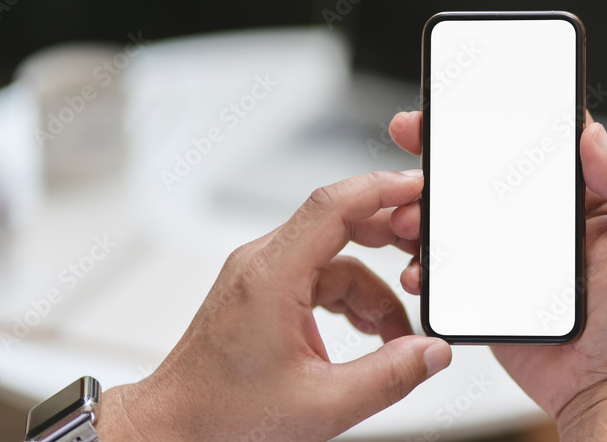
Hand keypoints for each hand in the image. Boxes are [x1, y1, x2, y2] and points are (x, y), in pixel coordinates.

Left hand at [96, 171, 452, 440]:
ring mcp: (259, 276)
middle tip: (425, 263)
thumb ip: (389, 377)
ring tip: (395, 338)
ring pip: (335, 260)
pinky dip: (350, 300)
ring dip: (373, 291)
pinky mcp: (262, 293)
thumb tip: (431, 352)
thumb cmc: (222, 415)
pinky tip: (366, 333)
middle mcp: (261, 265)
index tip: (419, 189)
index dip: (382, 189)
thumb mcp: (322, 405)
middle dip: (390, 241)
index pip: (333, 206)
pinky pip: (319, 278)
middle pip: (339, 223)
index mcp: (270, 276)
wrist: (175, 429)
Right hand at [389, 111, 606, 439]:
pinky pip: (448, 262)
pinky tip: (419, 264)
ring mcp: (512, 251)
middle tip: (415, 137)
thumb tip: (594, 136)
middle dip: (445, 149)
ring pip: (458, 212)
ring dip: (425, 204)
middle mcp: (545, 220)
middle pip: (486, 168)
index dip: (504, 115)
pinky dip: (425, 258)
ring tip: (409, 213)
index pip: (543, 143)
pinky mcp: (487, 285)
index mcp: (587, 200)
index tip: (468, 101)